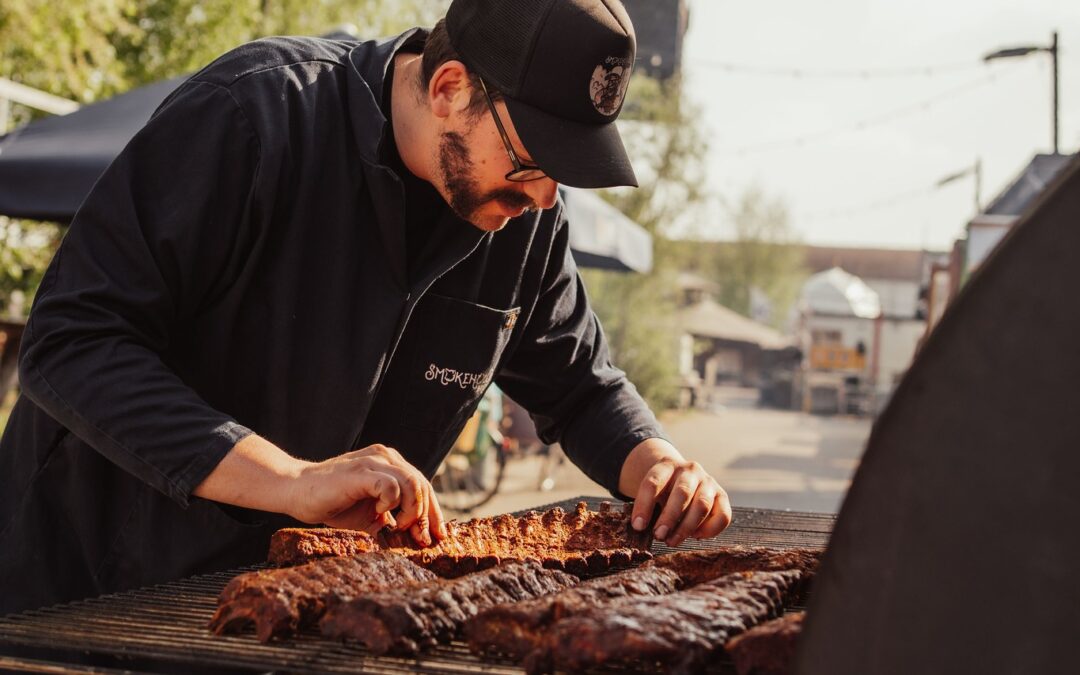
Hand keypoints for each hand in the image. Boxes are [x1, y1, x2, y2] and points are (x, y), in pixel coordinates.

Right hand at [287, 444, 445, 545]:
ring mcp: (374, 461)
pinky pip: (391, 486)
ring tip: (398, 526)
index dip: (435, 513)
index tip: (439, 537)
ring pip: (414, 483)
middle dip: (427, 517)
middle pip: (424, 485)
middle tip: (419, 539)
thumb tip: (419, 540)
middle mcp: (386, 457)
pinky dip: (392, 503)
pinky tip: (380, 513)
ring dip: (412, 511)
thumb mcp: (371, 515)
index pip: (424, 486)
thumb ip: (394, 520)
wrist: (296, 491)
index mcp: (391, 464)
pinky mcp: (361, 472)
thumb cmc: (333, 503)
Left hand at [621, 439, 731, 547]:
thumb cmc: (662, 490)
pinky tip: (695, 536)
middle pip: (682, 493)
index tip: (637, 526)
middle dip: (669, 518)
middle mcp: (690, 470)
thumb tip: (640, 529)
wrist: (680, 477)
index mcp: (666, 465)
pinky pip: (723, 515)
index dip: (644, 506)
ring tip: (672, 541)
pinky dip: (710, 530)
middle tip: (659, 536)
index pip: (653, 483)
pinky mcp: (722, 496)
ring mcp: (708, 481)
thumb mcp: (652, 492)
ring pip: (702, 505)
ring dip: (687, 527)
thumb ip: (648, 507)